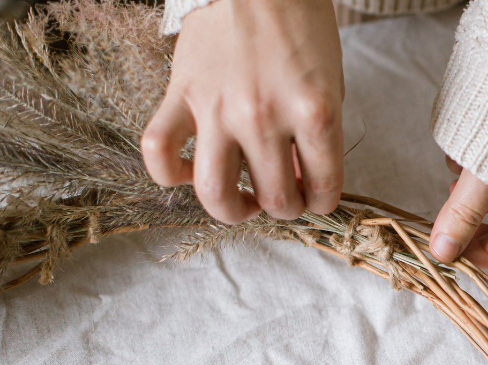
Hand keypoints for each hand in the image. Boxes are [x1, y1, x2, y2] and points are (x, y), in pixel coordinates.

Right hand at [142, 0, 344, 223]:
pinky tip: (188, 173)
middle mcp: (265, 116)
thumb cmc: (301, 30)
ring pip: (215, 193)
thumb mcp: (328, 84)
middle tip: (284, 196)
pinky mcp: (181, 95)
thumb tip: (300, 183)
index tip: (317, 196)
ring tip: (243, 200)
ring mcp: (219, 108)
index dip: (324, 202)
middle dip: (286, 208)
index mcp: (314, 111)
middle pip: (276, 199)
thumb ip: (318, 137)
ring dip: (234, 209)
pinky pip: (159, 153)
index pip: (325, 187)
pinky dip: (169, 175)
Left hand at [430, 157, 487, 268]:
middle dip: (476, 225)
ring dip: (474, 196)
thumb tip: (443, 251)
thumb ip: (466, 212)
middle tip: (448, 227)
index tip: (451, 253)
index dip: (484, 254)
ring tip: (452, 187)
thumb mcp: (487, 176)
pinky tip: (459, 161)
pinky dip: (479, 169)